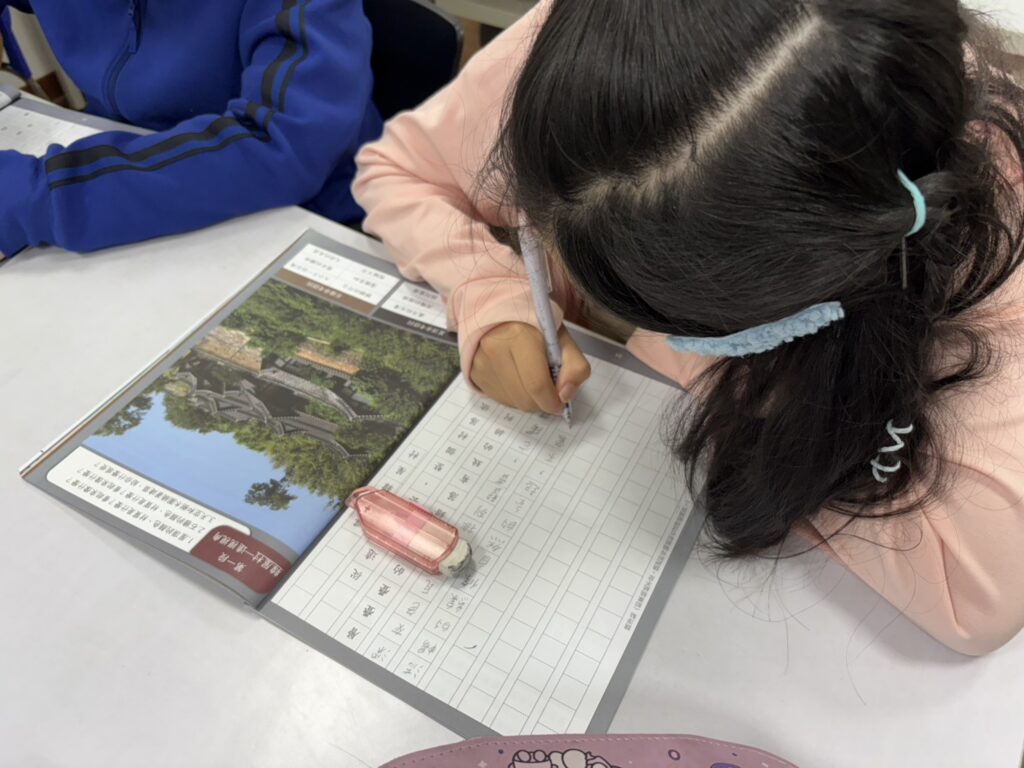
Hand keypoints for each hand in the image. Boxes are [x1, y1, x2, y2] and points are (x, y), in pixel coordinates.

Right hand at [470, 322, 590, 414]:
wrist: (501, 314)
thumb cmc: (535, 327)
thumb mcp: (563, 340)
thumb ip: (575, 367)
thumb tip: (565, 395)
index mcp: (520, 336)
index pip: (536, 384)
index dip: (552, 401)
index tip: (560, 403)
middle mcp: (495, 350)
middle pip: (524, 399)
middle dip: (542, 402)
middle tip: (549, 391)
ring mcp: (481, 363)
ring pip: (512, 403)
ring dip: (528, 401)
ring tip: (532, 380)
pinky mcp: (474, 373)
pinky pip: (499, 399)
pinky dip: (514, 397)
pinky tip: (518, 380)